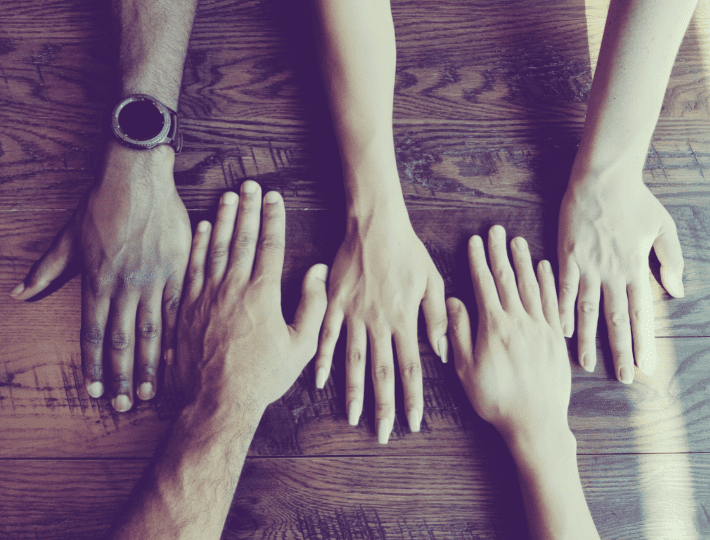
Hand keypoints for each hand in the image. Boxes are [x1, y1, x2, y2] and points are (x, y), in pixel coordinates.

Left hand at [10, 142, 190, 410]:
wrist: (138, 178)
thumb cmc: (102, 205)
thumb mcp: (69, 237)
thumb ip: (48, 269)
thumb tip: (20, 294)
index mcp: (98, 281)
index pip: (93, 334)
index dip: (93, 366)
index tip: (94, 392)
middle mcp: (126, 286)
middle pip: (122, 340)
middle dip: (121, 376)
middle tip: (123, 406)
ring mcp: (154, 279)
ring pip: (152, 331)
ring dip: (148, 364)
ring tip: (148, 392)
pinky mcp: (178, 270)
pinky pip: (178, 309)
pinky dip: (176, 335)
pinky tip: (177, 356)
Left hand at [176, 181, 327, 413]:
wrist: (217, 401)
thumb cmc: (263, 376)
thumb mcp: (301, 346)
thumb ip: (313, 305)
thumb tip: (317, 272)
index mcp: (263, 294)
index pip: (270, 245)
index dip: (273, 218)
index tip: (275, 198)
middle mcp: (233, 287)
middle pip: (242, 238)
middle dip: (248, 208)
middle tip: (251, 185)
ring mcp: (207, 295)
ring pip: (216, 247)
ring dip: (223, 218)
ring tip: (228, 196)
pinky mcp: (187, 306)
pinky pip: (193, 266)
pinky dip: (198, 245)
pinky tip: (203, 228)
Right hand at [314, 206, 446, 443]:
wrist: (375, 224)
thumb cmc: (408, 251)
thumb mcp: (432, 280)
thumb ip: (436, 318)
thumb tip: (443, 352)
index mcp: (404, 319)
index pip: (411, 368)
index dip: (413, 398)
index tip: (413, 423)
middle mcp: (379, 322)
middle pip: (382, 372)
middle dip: (384, 406)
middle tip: (383, 434)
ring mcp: (354, 314)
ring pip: (353, 361)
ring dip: (353, 391)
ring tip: (353, 417)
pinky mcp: (334, 303)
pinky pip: (327, 336)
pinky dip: (323, 359)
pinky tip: (319, 381)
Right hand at [447, 225, 599, 538]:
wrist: (536, 422)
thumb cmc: (496, 399)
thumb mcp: (466, 369)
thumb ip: (459, 332)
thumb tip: (454, 301)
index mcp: (494, 327)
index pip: (484, 285)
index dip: (478, 261)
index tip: (475, 241)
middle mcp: (519, 321)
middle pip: (508, 279)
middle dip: (500, 252)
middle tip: (496, 230)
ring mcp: (540, 328)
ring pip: (530, 286)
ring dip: (523, 261)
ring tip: (517, 241)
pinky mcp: (555, 338)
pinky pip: (552, 302)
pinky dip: (548, 282)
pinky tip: (544, 268)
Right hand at [557, 169, 683, 381]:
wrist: (602, 178)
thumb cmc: (635, 200)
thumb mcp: (663, 228)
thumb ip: (671, 260)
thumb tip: (677, 291)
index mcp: (635, 268)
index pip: (640, 313)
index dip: (643, 341)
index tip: (645, 366)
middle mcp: (612, 273)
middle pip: (615, 319)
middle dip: (619, 350)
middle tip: (622, 378)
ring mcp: (588, 266)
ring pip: (588, 310)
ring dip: (587, 339)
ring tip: (585, 364)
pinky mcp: (568, 256)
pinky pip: (564, 289)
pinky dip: (562, 310)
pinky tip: (560, 329)